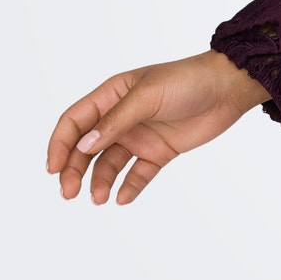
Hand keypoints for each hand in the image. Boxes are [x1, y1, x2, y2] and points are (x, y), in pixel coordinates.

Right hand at [46, 50, 269, 205]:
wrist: (228, 88)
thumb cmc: (187, 81)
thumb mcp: (147, 96)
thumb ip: (116, 121)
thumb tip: (83, 146)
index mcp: (111, 95)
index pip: (75, 121)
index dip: (60, 144)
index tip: (53, 168)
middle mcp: (121, 117)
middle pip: (87, 148)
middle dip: (74, 170)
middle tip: (69, 192)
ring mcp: (140, 135)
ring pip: (109, 163)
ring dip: (100, 181)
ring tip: (98, 198)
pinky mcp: (160, 151)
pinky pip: (138, 173)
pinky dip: (129, 187)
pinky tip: (123, 198)